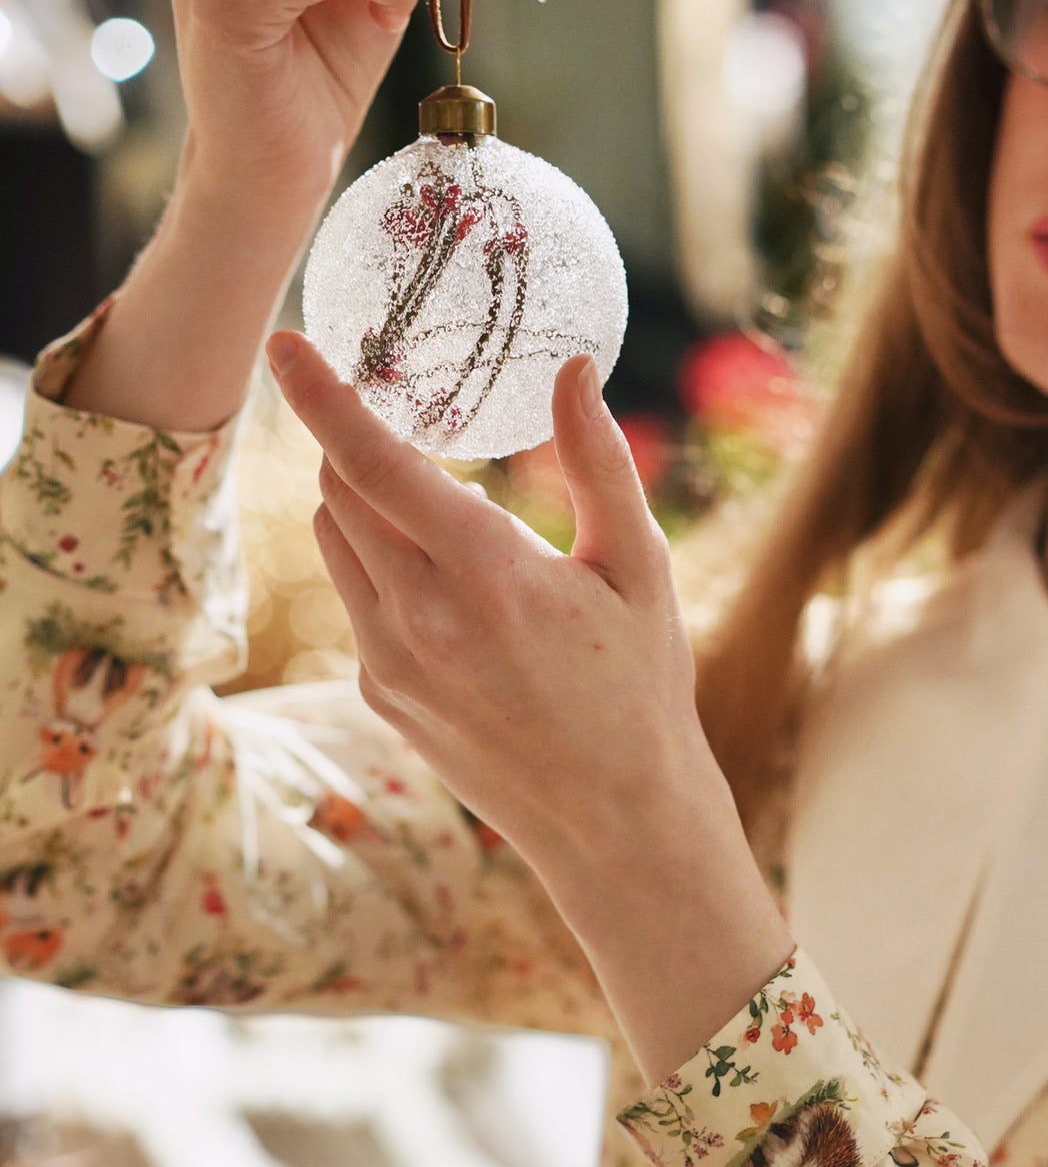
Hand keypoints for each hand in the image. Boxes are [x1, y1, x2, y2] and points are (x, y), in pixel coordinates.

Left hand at [265, 332, 792, 1080]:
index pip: (376, 464)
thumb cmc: (642, 689)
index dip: (323, 396)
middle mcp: (423, 618)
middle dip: (361, 444)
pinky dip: (384, 566)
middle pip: (341, 491)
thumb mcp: (639, 569)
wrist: (615, 823)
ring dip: (365, 502)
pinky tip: (456, 591)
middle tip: (410, 420)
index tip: (287, 343)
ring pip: (337, 541)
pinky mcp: (380, 693)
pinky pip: (357, 599)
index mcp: (491, 577)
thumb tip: (573, 369)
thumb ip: (599, 462)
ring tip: (442, 510)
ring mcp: (391, 662)